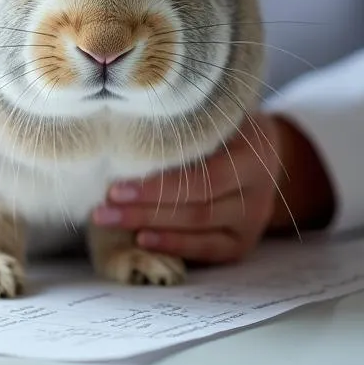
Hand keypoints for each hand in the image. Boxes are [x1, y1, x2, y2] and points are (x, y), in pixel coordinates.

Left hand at [90, 112, 291, 264]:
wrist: (262, 151)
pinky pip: (208, 250)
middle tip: (101, 209)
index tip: (114, 187)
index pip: (202, 177)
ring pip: (199, 228)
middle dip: (144, 209)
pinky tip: (142, 240)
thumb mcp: (212, 115)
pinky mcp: (243, 241)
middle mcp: (257, 188)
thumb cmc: (221, 126)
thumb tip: (119, 125)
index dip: (158, 187)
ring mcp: (253, 218)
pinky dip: (174, 246)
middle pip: (197, 206)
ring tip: (110, 221)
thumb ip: (182, 121)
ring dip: (150, 226)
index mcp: (251, 152)